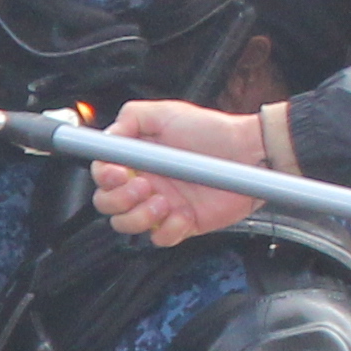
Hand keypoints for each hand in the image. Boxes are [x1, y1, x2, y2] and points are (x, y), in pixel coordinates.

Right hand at [92, 101, 268, 244]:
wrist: (249, 153)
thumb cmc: (213, 132)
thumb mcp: (166, 112)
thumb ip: (130, 117)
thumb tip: (108, 136)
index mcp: (137, 160)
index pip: (102, 175)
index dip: (104, 177)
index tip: (118, 173)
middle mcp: (145, 183)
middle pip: (107, 204)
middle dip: (119, 199)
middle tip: (144, 186)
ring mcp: (161, 206)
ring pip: (127, 225)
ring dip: (139, 216)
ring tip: (164, 201)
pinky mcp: (181, 224)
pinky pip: (160, 238)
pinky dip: (168, 230)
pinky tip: (183, 214)